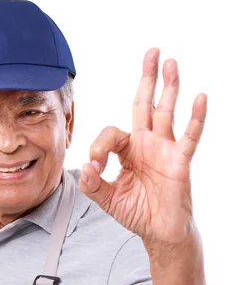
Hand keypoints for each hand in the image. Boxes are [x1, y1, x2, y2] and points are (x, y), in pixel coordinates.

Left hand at [78, 48, 206, 246]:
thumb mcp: (108, 200)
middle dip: (147, 78)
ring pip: (166, 112)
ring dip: (169, 87)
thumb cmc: (137, 212)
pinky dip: (196, 118)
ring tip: (170, 62)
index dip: (99, 146)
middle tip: (152, 52)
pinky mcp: (179, 161)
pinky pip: (189, 136)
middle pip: (145, 104)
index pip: (112, 134)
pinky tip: (199, 98)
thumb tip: (85, 167)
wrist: (159, 231)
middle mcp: (146, 145)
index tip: (95, 166)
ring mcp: (164, 150)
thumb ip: (93, 185)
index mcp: (127, 151)